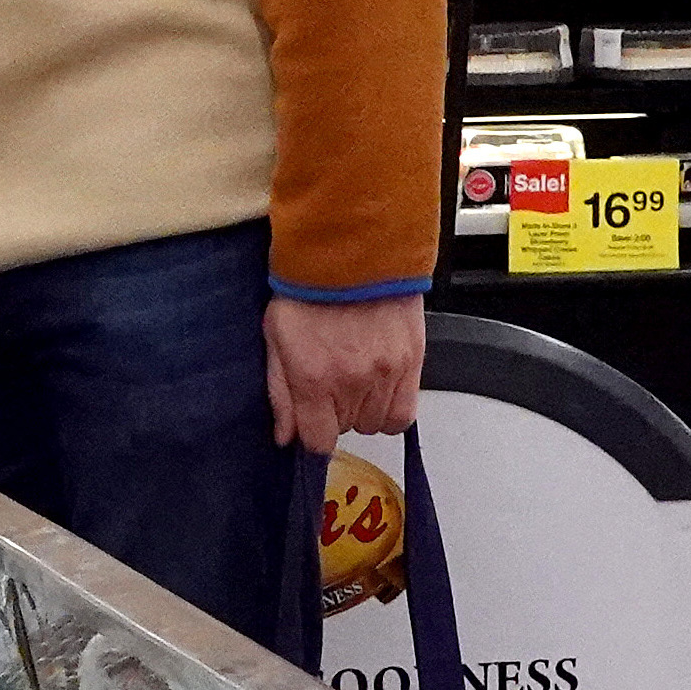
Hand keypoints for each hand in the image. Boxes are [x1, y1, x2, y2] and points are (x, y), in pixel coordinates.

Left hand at [264, 293, 425, 451]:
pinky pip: (406, 412)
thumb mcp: (276, 338)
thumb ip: (281, 393)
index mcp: (314, 378)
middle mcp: (353, 382)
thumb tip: (286, 436)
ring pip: (378, 424)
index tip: (313, 421)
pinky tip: (380, 386)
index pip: (319, 441)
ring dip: (365, 409)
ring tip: (357, 378)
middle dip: (337, 414)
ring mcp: (387, 373)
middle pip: (349, 430)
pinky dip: (392, 406)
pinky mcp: (413, 361)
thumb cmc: (310, 286)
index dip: (314, 435)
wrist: (353, 248)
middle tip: (332, 383)